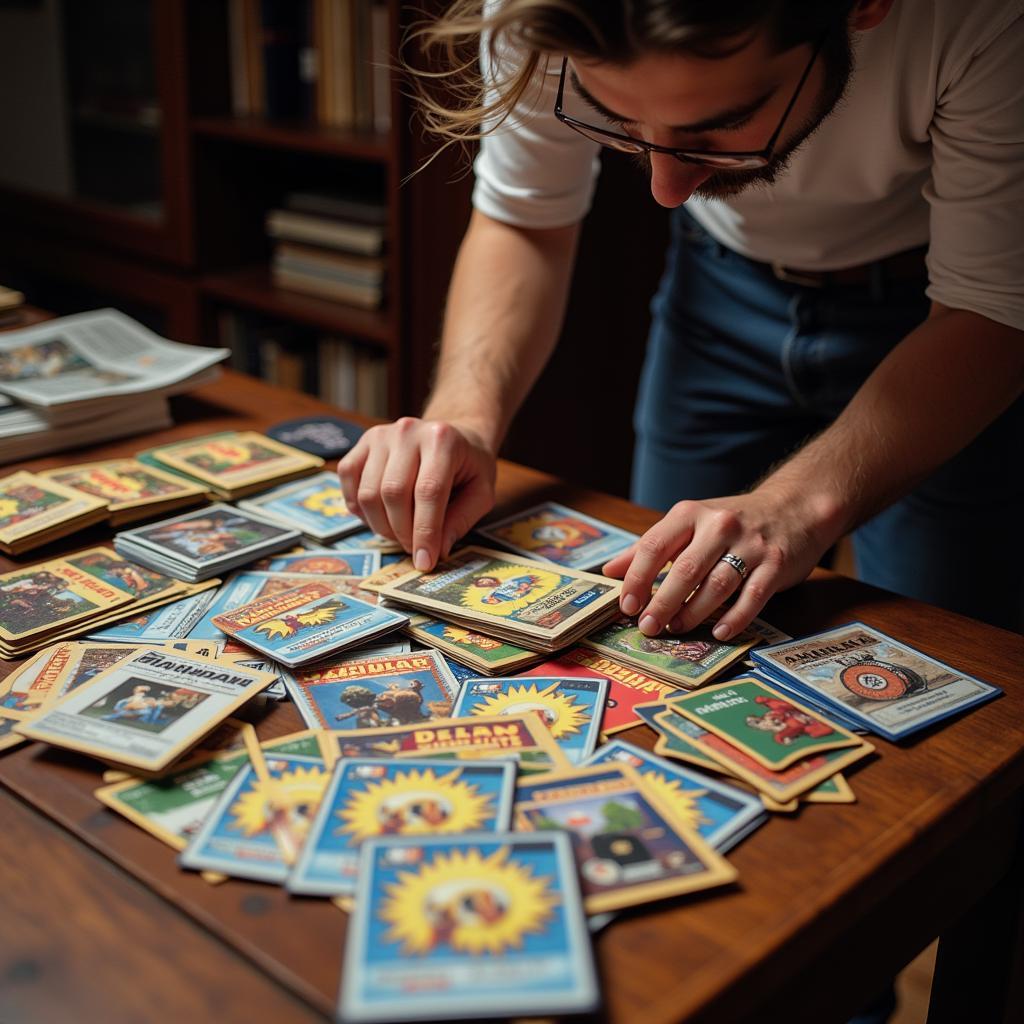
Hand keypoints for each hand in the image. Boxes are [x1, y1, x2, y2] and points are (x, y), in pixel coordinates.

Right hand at [338, 417, 496, 570]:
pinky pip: (348, 479)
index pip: (428, 491)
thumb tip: (436, 551)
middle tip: (413, 548)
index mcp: (442, 440)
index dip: (424, 532)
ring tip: (400, 533)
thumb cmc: (469, 466)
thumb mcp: (481, 492)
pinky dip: (360, 507)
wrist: (453, 434)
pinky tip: (380, 516)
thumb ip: (460, 520)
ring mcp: (381, 435)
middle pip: (393, 493)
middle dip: (402, 532)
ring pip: (368, 492)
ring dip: (381, 525)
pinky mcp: (363, 442)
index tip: (424, 561)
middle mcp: (408, 432)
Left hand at [602, 488, 838, 641]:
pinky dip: (735, 618)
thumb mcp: (689, 523)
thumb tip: (610, 571)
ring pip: (717, 585)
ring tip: (676, 629)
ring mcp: (750, 545)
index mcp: (690, 513)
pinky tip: (719, 632)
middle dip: (662, 602)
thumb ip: (651, 546)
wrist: (794, 507)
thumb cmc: (731, 522)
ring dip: (693, 612)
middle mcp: (720, 525)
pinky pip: (752, 597)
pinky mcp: (776, 564)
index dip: (637, 578)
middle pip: (684, 570)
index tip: (627, 605)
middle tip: (647, 627)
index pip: (655, 546)